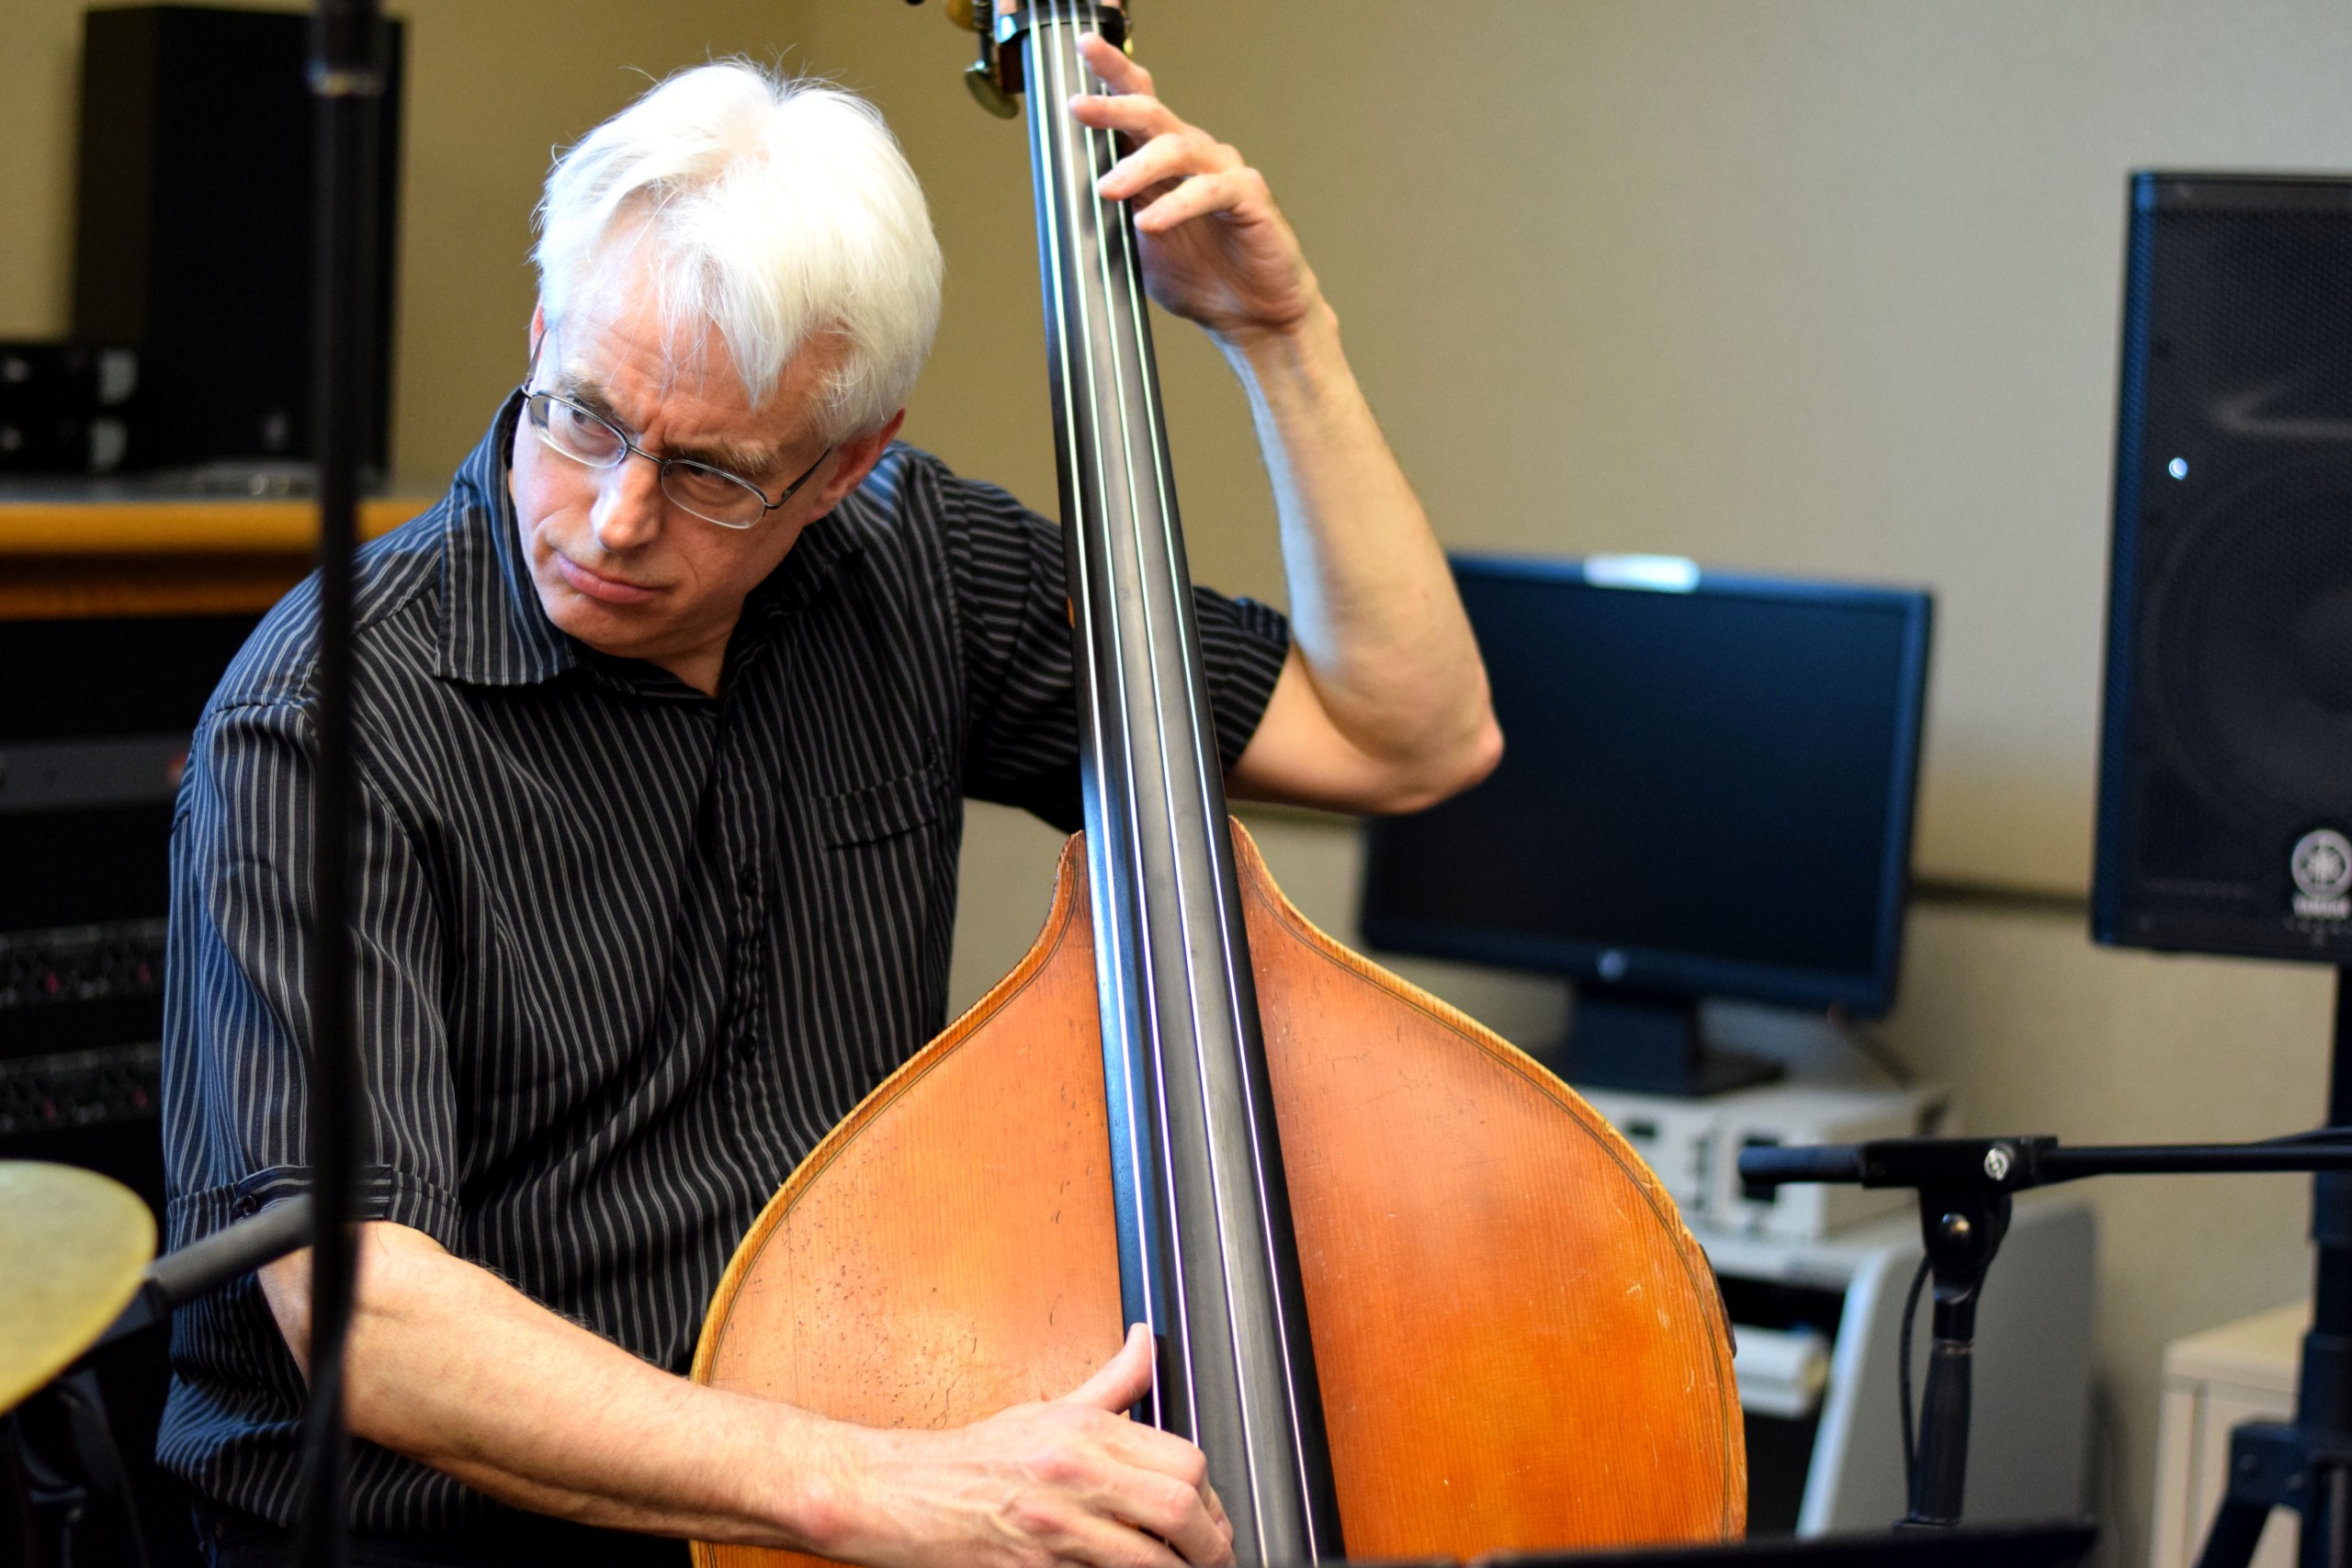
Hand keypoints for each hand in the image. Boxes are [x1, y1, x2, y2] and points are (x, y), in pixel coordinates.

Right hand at [835, 1324, 1235, 1567]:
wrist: (900, 1495)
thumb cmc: (973, 1458)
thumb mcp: (1048, 1408)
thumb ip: (1112, 1383)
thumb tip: (1147, 1342)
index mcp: (1084, 1432)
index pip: (1184, 1461)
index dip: (1212, 1498)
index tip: (1212, 1516)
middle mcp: (1074, 1475)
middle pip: (1179, 1510)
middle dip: (1210, 1543)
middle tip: (1215, 1556)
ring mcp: (1055, 1529)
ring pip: (1148, 1561)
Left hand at [1068, 34, 1321, 346]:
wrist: (1250, 317)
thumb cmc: (1199, 276)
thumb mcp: (1138, 243)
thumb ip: (1112, 213)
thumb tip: (1066, 193)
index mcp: (1166, 160)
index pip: (1138, 105)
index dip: (1113, 72)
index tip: (1084, 45)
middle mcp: (1196, 155)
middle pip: (1153, 113)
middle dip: (1114, 104)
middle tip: (1080, 107)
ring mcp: (1225, 171)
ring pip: (1178, 148)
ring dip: (1138, 166)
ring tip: (1108, 189)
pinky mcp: (1250, 197)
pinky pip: (1210, 190)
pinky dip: (1176, 205)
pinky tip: (1151, 223)